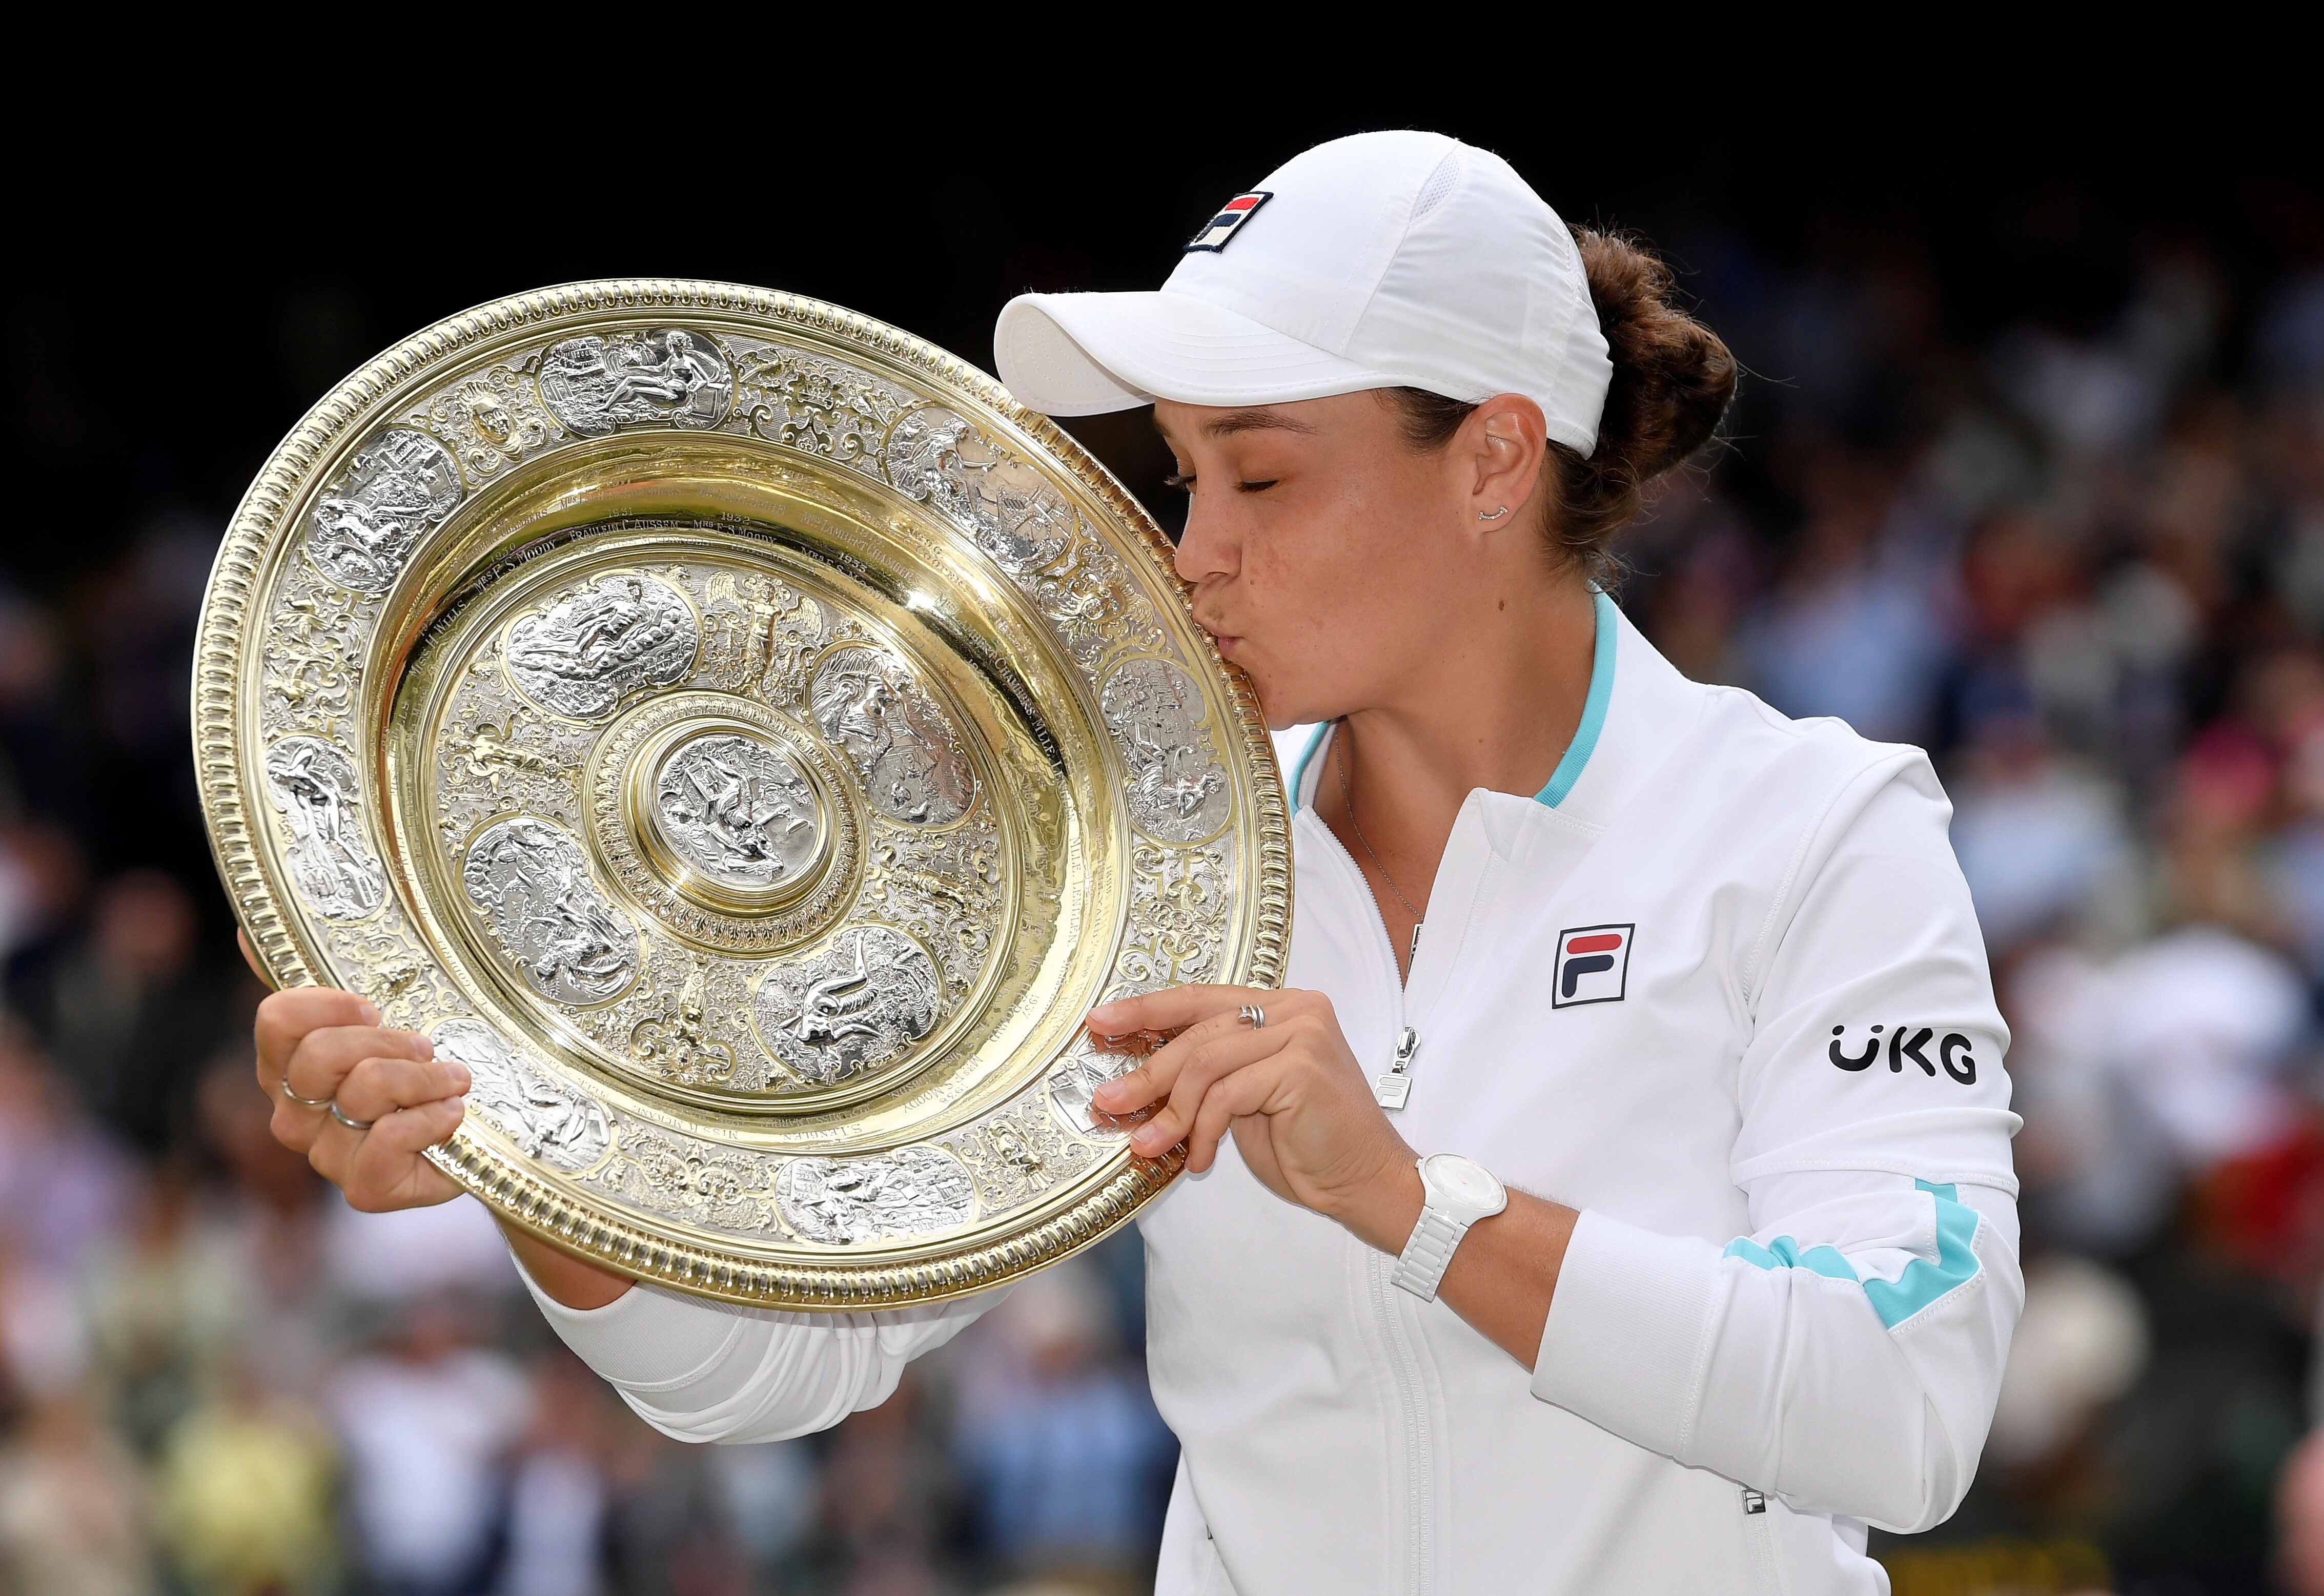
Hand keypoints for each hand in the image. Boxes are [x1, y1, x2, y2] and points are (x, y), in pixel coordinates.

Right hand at [242, 931, 632, 1306]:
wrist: (481, 1133)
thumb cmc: (421, 1066)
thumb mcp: (382, 1012)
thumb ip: (318, 973)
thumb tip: (248, 933)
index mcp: (287, 1067)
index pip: (277, 1021)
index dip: (328, 1004)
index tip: (374, 1006)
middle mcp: (295, 1115)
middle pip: (320, 1055)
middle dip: (386, 1040)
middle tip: (426, 1044)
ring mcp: (327, 1157)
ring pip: (362, 1093)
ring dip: (424, 1077)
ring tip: (454, 1078)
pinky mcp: (366, 1190)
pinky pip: (387, 1142)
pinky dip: (432, 1120)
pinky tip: (454, 1114)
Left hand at [1086, 985, 1420, 1246]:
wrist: (1364, 1182)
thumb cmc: (1306, 1144)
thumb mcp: (1245, 1099)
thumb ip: (1208, 1073)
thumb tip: (1137, 1074)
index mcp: (1283, 1007)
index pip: (1200, 998)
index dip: (1146, 1009)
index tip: (1101, 1023)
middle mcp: (1296, 1009)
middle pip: (1197, 1032)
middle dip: (1147, 1071)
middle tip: (1108, 1101)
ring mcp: (1303, 1033)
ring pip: (1206, 1062)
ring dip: (1169, 1110)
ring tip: (1149, 1144)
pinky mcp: (1303, 1066)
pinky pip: (1226, 1094)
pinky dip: (1202, 1130)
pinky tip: (1199, 1158)